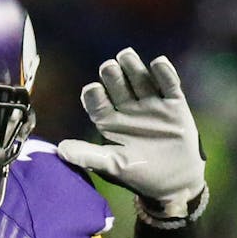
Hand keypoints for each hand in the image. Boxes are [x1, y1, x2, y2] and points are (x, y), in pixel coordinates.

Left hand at [57, 48, 206, 225]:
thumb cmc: (140, 174)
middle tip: (108, 67)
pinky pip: (169, 85)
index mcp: (110, 121)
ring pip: (141, 80)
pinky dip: (164, 73)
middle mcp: (128, 109)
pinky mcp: (174, 105)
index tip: (92, 90)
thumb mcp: (112, 166)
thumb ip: (88, 156)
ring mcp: (151, 104)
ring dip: (133, 67)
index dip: (93, 95)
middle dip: (112, 76)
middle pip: (117, 86)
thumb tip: (60, 150)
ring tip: (125, 56)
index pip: (97, 103)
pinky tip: (158, 63)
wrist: (176, 181)